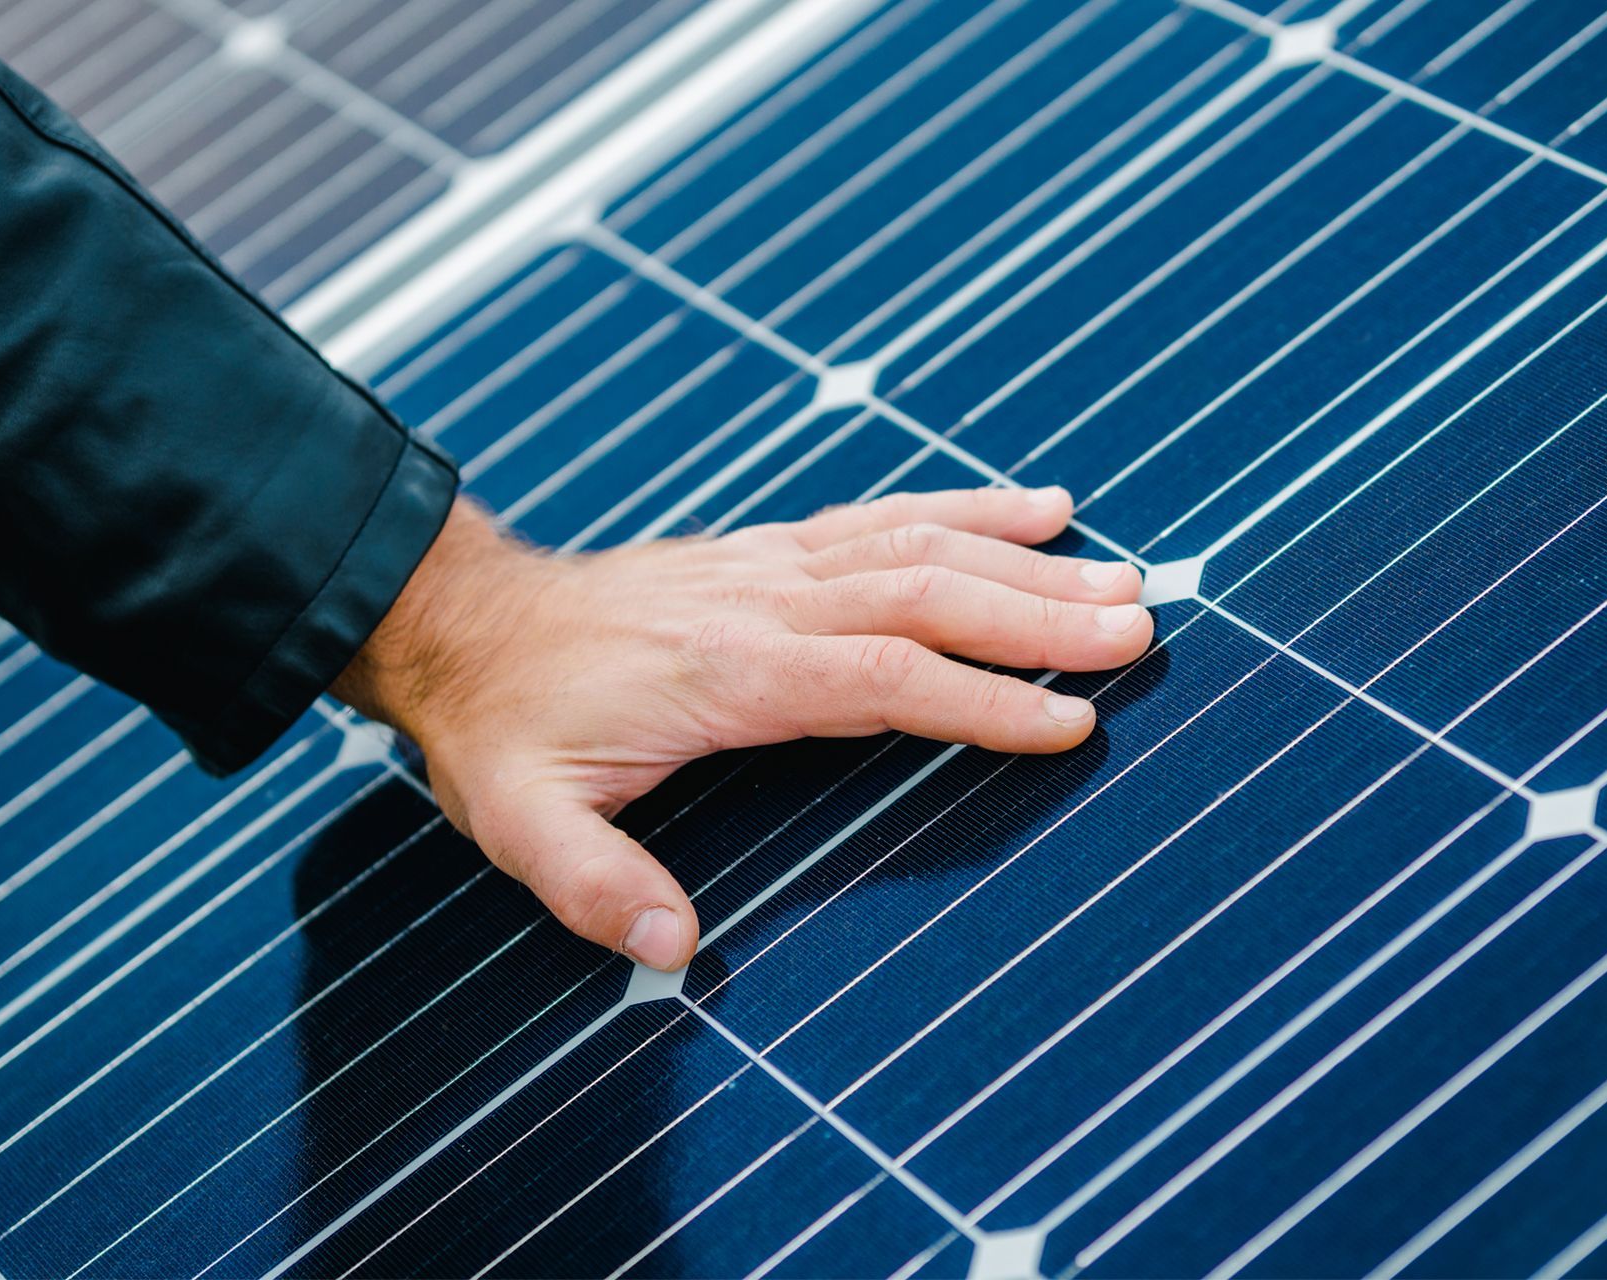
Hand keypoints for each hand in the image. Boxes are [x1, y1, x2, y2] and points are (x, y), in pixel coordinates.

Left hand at [330, 489, 1151, 971]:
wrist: (465, 623)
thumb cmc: (503, 727)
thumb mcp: (521, 821)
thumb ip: (594, 883)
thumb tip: (673, 952)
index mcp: (727, 670)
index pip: (882, 681)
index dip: (981, 702)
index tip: (1072, 726)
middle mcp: (764, 601)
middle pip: (926, 596)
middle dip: (1039, 616)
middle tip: (1141, 632)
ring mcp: (771, 565)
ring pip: (920, 546)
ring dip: (1024, 560)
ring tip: (1124, 575)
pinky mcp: (769, 552)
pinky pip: (883, 518)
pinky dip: (965, 508)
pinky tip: (1035, 505)